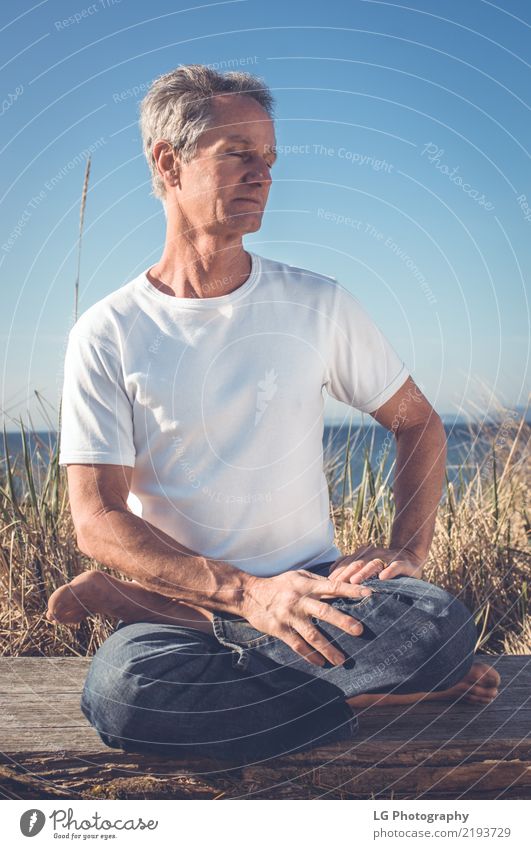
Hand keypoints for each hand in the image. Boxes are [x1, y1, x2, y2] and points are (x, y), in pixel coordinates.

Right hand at [241, 569, 373, 667]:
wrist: (249, 594)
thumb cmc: (279, 585)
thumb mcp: (298, 576)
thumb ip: (318, 581)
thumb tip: (341, 584)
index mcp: (307, 585)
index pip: (333, 587)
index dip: (351, 590)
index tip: (369, 595)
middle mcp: (300, 600)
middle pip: (325, 612)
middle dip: (343, 622)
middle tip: (360, 631)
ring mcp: (289, 616)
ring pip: (312, 634)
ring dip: (328, 648)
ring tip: (342, 661)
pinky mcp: (280, 630)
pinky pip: (297, 645)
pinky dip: (310, 655)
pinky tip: (321, 664)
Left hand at [328, 545, 423, 583]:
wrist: (410, 557)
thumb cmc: (384, 565)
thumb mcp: (366, 564)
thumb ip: (350, 565)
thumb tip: (330, 571)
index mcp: (364, 554)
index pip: (348, 563)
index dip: (338, 572)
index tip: (327, 583)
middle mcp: (374, 553)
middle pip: (358, 563)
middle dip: (346, 573)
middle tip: (337, 584)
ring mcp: (388, 557)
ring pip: (374, 564)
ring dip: (363, 572)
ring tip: (354, 581)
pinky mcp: (403, 563)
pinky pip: (395, 566)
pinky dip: (389, 571)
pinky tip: (383, 578)